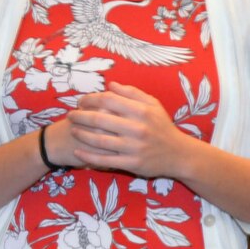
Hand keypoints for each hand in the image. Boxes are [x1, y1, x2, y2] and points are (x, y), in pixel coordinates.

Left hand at [54, 83, 192, 179]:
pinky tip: (77, 151)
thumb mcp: (153, 105)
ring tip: (73, 130)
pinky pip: (105, 160)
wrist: (179, 154)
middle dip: (80, 116)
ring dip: (81, 135)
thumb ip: (132, 93)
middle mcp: (137, 128)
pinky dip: (88, 155)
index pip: (108, 100)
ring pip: (99, 140)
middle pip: (100, 119)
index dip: (90, 99)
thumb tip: (110, 85)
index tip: (81, 101)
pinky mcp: (132, 164)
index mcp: (141, 111)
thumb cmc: (162, 126)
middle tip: (70, 115)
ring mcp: (134, 147)